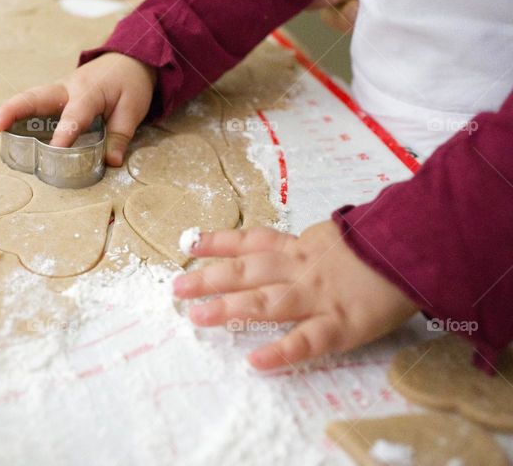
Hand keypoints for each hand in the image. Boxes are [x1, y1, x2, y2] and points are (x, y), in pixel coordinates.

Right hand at [0, 52, 155, 166]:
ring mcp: (58, 90)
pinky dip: (17, 113)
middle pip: (36, 97)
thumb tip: (110, 162)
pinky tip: (4, 128)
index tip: (55, 150)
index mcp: (90, 92)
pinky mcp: (54, 96)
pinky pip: (34, 103)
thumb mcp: (133, 109)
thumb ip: (120, 135)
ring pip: (30, 99)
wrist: (128, 58)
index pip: (74, 114)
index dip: (64, 132)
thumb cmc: (130, 84)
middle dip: (14, 109)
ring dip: (9, 111)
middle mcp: (68, 88)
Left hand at [172, 221, 416, 370]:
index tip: (189, 243)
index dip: (218, 241)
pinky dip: (280, 352)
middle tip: (176, 288)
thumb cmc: (383, 245)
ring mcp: (318, 296)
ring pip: (265, 301)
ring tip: (196, 316)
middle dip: (208, 278)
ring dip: (228, 309)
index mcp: (302, 247)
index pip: (252, 240)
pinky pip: (306, 340)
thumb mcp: (340, 235)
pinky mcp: (341, 324)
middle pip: (246, 271)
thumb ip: (309, 244)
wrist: (420, 248)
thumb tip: (281, 243)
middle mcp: (301, 269)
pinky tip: (255, 362)